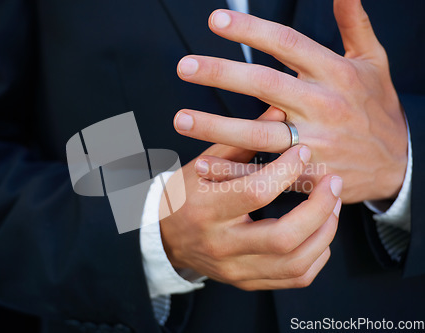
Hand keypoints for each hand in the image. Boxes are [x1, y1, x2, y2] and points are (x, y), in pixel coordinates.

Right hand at [160, 139, 342, 289]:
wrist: (166, 237)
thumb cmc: (184, 195)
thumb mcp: (203, 165)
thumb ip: (241, 142)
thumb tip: (278, 112)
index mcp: (205, 210)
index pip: (255, 193)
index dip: (286, 170)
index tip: (303, 151)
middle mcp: (221, 244)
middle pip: (284, 237)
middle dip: (320, 209)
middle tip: (334, 183)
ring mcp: (235, 268)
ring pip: (296, 263)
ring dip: (325, 232)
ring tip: (333, 206)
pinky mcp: (246, 281)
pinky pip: (295, 277)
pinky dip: (317, 255)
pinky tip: (320, 233)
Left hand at [174, 0, 406, 202]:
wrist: (398, 162)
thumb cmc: (378, 107)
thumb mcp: (373, 62)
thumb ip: (355, 24)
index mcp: (334, 73)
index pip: (288, 44)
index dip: (251, 30)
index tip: (215, 21)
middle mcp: (322, 106)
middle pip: (265, 86)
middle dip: (222, 74)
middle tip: (185, 66)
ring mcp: (315, 143)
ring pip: (259, 133)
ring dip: (216, 126)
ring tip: (182, 118)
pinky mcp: (309, 175)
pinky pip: (265, 173)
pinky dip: (233, 170)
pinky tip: (203, 163)